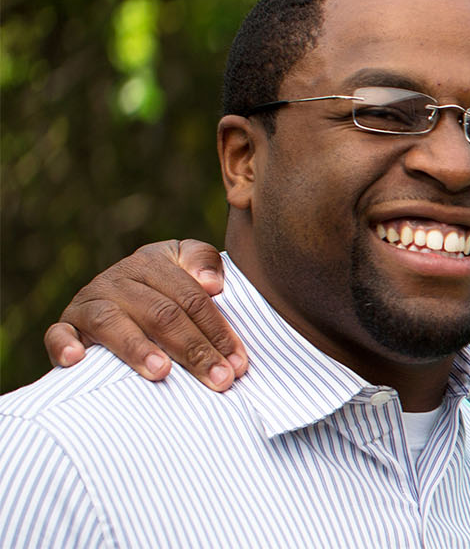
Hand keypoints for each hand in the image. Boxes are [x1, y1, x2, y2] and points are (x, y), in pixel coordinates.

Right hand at [43, 239, 245, 390]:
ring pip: (112, 322)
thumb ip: (203, 262)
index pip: (191, 298)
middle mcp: (117, 280)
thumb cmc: (166, 288)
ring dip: (137, 348)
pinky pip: (58, 334)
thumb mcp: (187, 266)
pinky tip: (78, 361)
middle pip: (160, 313)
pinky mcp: (66, 325)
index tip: (239, 363)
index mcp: (151, 264)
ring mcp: (88, 303)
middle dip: (194, 349)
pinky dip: (64, 345)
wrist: (118, 294)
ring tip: (162, 372)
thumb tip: (212, 284)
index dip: (218, 331)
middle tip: (219, 379)